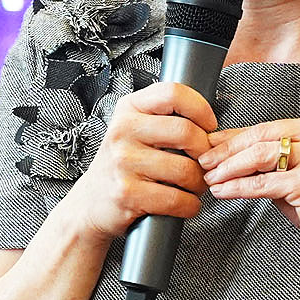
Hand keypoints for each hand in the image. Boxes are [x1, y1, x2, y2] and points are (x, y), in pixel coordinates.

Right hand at [56, 82, 216, 246]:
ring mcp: (123, 162)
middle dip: (205, 153)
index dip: (201, 109)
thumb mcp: (135, 130)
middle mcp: (123, 131)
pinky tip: (184, 203)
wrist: (90, 204)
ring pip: (186, 170)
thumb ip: (164, 118)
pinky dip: (190, 205)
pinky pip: (178, 200)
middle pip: (186, 132)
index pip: (173, 93)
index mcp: (129, 109)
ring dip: (199, 184)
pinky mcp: (128, 193)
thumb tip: (208, 124)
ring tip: (193, 186)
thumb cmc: (122, 166)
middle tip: (204, 163)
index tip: (208, 126)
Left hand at [198, 115, 299, 282]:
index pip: (264, 127)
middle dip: (225, 151)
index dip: (232, 137)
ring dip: (228, 168)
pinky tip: (222, 191)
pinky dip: (237, 188)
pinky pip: (262, 183)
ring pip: (258, 156)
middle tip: (203, 161)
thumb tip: (224, 152)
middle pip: (259, 138)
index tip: (209, 145)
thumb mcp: (294, 172)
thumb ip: (266, 159)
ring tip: (210, 177)